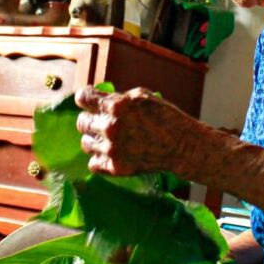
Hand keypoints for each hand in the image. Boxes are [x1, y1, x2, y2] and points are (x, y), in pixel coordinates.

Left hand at [75, 86, 193, 175]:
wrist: (182, 146)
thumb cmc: (165, 117)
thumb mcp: (142, 96)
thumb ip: (116, 97)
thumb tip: (97, 98)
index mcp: (116, 106)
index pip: (82, 98)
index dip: (85, 98)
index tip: (89, 101)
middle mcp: (110, 127)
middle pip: (81, 122)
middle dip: (91, 120)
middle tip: (102, 122)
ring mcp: (112, 149)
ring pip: (86, 144)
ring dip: (95, 140)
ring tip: (110, 139)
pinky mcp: (116, 167)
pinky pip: (93, 164)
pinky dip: (100, 159)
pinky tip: (112, 153)